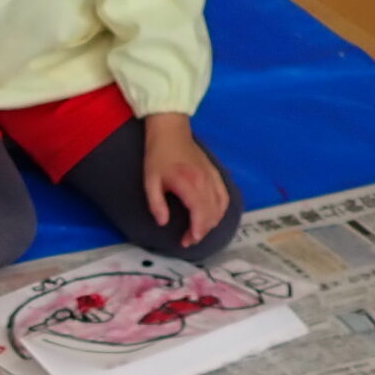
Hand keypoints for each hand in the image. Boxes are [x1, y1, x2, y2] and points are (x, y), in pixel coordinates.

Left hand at [141, 113, 229, 247]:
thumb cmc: (158, 156)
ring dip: (212, 223)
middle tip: (188, 240)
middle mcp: (205, 181)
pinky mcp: (216, 174)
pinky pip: (224, 196)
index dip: (196, 231)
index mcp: (189, 183)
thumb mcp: (150, 181)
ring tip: (198, 231)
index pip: (200, 213)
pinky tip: (213, 218)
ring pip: (220, 207)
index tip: (187, 241)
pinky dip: (221, 210)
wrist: (171, 132)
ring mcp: (213, 177)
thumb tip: (163, 222)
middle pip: (212, 214)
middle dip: (202, 231)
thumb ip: (156, 204)